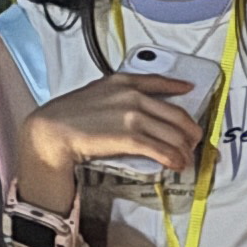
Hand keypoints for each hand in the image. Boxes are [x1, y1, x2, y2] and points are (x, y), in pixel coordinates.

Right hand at [20, 70, 199, 185]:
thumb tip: (134, 109)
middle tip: (193, 141)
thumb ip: (116, 95)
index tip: (188, 90)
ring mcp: (133, 116)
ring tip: (185, 159)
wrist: (52, 130)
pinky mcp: (130, 138)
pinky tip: (176, 164)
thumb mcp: (95, 92)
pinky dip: (173, 159)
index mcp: (123, 81)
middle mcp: (133, 96)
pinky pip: (161, 149)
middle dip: (190, 131)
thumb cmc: (68, 114)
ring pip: (173, 134)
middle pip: (176, 114)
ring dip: (184, 150)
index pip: (159, 81)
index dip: (178, 87)